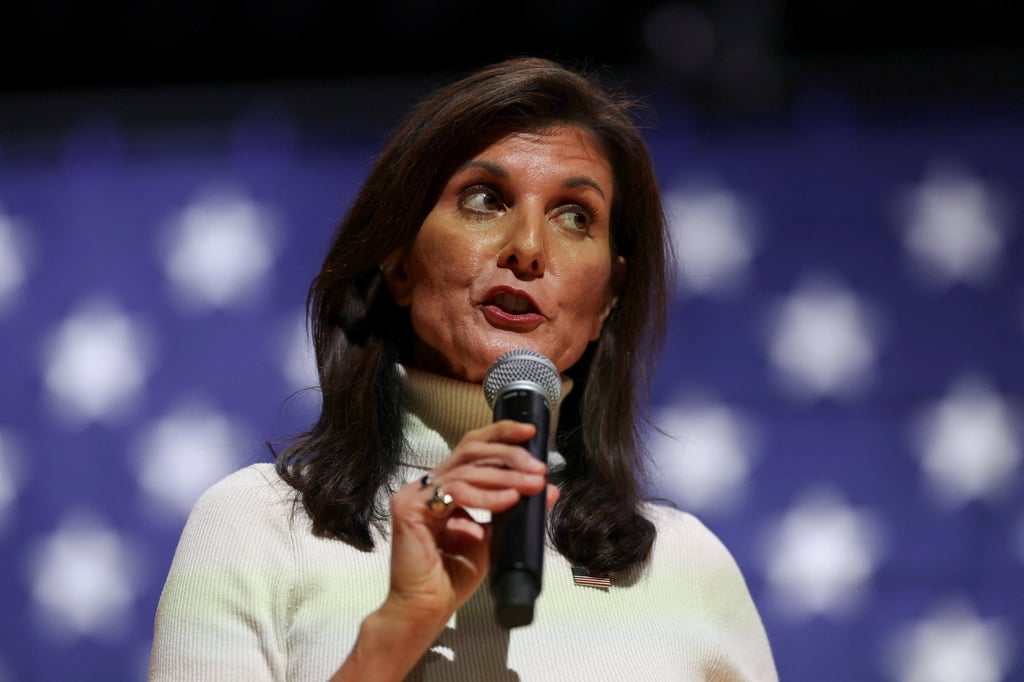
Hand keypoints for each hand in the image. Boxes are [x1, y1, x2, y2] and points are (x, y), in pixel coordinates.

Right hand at [387, 419, 558, 626]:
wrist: (427, 607)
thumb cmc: (453, 577)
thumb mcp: (494, 537)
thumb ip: (514, 510)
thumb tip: (549, 490)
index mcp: (444, 486)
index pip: (472, 448)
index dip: (500, 434)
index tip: (531, 433)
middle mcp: (427, 484)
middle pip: (470, 450)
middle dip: (509, 455)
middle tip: (538, 468)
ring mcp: (415, 494)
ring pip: (467, 471)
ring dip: (506, 477)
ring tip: (532, 486)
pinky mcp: (410, 508)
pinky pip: (456, 493)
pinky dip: (487, 496)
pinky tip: (509, 500)